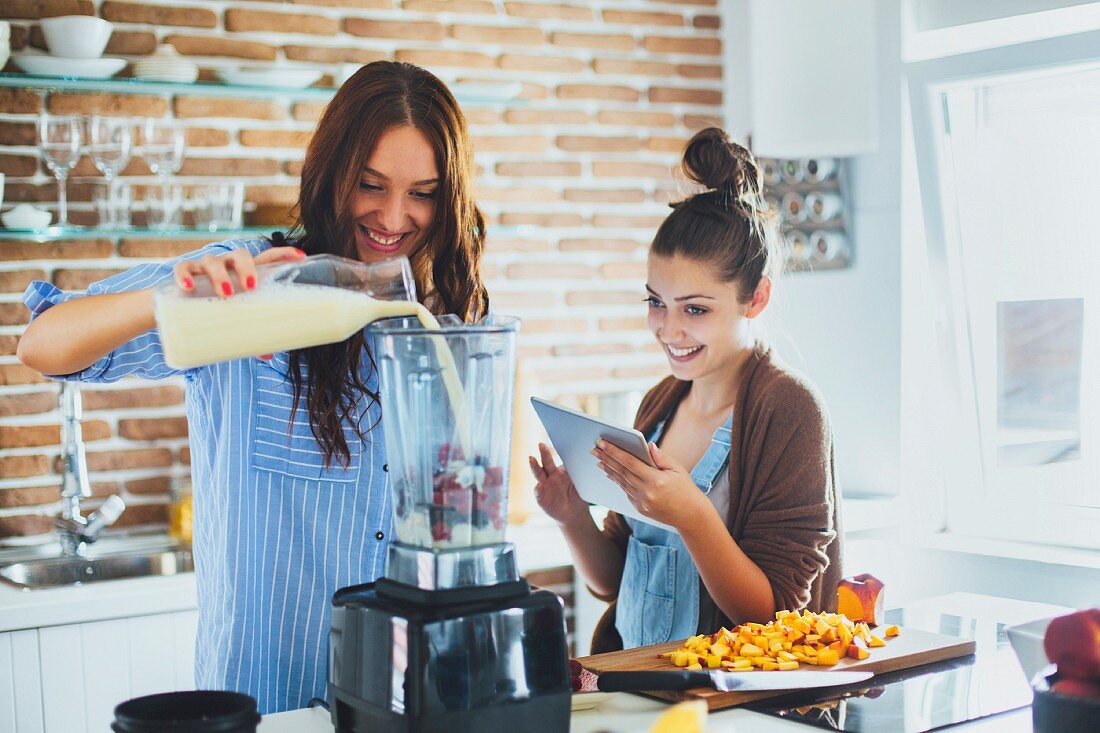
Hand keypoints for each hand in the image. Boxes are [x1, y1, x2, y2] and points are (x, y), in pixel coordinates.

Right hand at [172, 246, 306, 359]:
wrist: (179, 311)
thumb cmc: (217, 310)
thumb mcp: (235, 320)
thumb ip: (251, 334)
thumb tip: (269, 355)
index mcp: (245, 272)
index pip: (266, 257)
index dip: (283, 254)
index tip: (301, 256)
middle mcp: (227, 265)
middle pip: (240, 255)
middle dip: (247, 268)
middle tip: (251, 287)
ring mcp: (204, 267)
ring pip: (212, 261)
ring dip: (220, 275)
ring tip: (226, 293)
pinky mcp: (183, 273)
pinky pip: (182, 268)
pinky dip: (184, 275)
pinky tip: (187, 287)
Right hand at [529, 443, 589, 526]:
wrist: (574, 514)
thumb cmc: (577, 496)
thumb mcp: (580, 483)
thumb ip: (580, 473)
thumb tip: (587, 460)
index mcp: (559, 471)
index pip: (556, 459)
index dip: (553, 450)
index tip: (553, 440)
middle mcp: (550, 477)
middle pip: (546, 463)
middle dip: (543, 453)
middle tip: (541, 444)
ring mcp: (545, 487)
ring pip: (539, 474)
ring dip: (534, 466)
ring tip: (531, 458)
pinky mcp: (542, 499)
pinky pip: (539, 493)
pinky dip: (538, 489)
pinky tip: (539, 486)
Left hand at [593, 440, 708, 528]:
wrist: (691, 516)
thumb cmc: (686, 489)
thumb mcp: (677, 469)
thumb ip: (661, 457)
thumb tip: (647, 445)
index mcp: (656, 480)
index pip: (630, 462)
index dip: (614, 451)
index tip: (602, 443)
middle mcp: (646, 492)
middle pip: (622, 472)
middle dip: (606, 459)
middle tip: (594, 449)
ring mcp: (642, 502)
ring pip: (621, 482)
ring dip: (609, 470)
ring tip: (599, 460)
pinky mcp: (640, 509)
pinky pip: (627, 492)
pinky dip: (618, 481)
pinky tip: (611, 473)